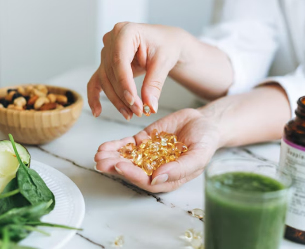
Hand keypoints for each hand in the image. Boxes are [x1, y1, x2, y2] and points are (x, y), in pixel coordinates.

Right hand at [87, 22, 189, 119]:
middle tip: (138, 111)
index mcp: (126, 31)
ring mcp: (106, 51)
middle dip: (123, 95)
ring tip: (130, 114)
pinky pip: (96, 81)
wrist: (165, 43)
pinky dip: (95, 96)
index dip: (124, 83)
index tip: (133, 100)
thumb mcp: (164, 63)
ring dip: (116, 100)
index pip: (120, 60)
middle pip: (111, 73)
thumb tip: (150, 106)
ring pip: (105, 80)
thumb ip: (154, 84)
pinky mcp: (105, 64)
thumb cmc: (166, 46)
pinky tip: (97, 111)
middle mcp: (111, 39)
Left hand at [94, 108, 220, 192]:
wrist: (205, 123)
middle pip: (132, 171)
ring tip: (99, 154)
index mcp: (168, 178)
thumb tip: (157, 179)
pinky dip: (116, 146)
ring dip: (112, 157)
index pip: (147, 181)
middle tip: (101, 162)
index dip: (132, 175)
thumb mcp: (198, 155)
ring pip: (127, 158)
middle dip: (115, 166)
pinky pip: (128, 145)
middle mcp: (155, 169)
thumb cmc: (206, 142)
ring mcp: (148, 154)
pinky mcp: (144, 141)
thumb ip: (180, 168)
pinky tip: (105, 146)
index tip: (120, 167)